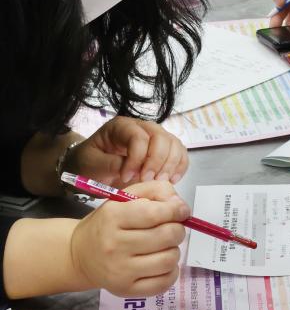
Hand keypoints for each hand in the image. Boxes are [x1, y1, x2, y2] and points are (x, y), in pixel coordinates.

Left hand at [69, 116, 188, 186]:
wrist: (91, 167)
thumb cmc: (89, 163)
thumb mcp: (92, 164)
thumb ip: (112, 164)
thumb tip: (134, 170)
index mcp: (121, 127)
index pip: (138, 137)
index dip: (136, 158)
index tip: (126, 178)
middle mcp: (142, 127)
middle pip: (161, 137)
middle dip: (156, 162)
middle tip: (147, 181)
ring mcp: (155, 137)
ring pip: (174, 144)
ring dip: (170, 165)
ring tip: (159, 182)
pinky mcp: (164, 150)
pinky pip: (180, 153)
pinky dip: (180, 166)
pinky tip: (171, 180)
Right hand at [70, 181, 189, 296]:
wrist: (80, 255)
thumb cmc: (108, 222)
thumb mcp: (126, 197)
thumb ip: (156, 191)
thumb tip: (180, 206)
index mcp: (113, 217)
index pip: (154, 214)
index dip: (176, 210)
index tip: (182, 211)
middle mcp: (114, 245)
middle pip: (166, 236)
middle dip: (178, 229)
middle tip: (173, 228)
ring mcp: (120, 271)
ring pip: (168, 260)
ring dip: (175, 250)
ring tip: (165, 246)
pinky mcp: (126, 290)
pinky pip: (163, 283)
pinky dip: (171, 272)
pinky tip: (163, 263)